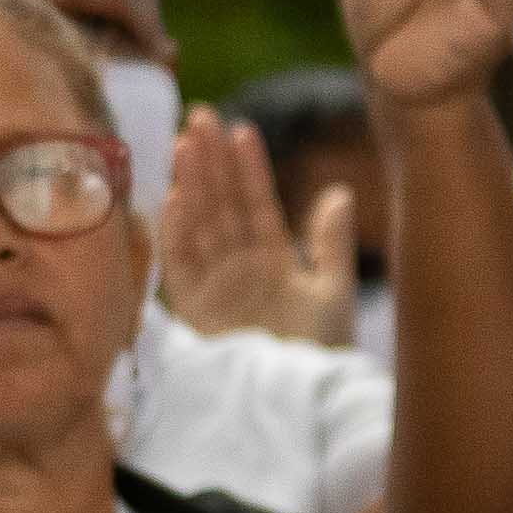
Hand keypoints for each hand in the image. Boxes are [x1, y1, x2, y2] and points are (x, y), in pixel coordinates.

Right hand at [157, 115, 355, 347]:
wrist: (295, 397)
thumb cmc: (319, 351)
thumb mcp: (334, 292)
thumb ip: (329, 243)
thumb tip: (338, 191)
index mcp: (272, 258)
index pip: (256, 202)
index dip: (248, 167)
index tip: (242, 129)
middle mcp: (237, 265)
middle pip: (220, 203)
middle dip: (210, 160)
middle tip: (200, 115)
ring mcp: (212, 283)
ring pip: (198, 222)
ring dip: (190, 183)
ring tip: (185, 142)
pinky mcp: (190, 306)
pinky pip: (178, 261)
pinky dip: (174, 230)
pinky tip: (174, 197)